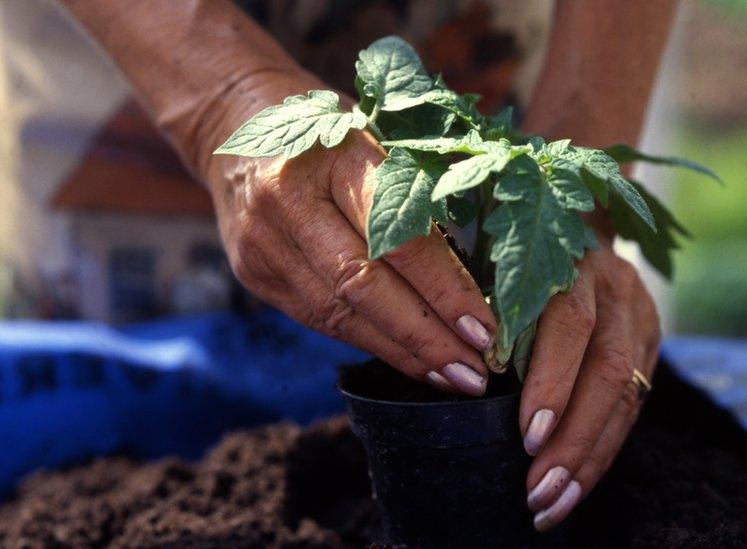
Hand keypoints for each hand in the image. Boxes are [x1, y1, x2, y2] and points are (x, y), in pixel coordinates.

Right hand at [211, 129, 495, 395]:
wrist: (234, 125)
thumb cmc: (334, 131)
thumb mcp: (380, 137)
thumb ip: (419, 195)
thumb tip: (482, 275)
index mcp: (335, 154)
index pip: (398, 235)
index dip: (444, 289)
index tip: (486, 329)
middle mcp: (290, 200)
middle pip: (364, 285)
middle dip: (426, 336)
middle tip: (476, 372)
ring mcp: (264, 242)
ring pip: (340, 314)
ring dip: (403, 353)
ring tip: (453, 377)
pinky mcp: (254, 274)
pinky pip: (320, 320)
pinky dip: (372, 344)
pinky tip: (411, 362)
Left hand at [518, 241, 660, 530]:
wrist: (579, 219)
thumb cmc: (517, 250)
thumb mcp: (501, 263)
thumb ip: (491, 309)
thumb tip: (463, 375)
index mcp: (573, 260)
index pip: (570, 324)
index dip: (553, 382)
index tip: (528, 438)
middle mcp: (617, 288)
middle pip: (607, 370)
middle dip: (573, 439)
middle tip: (539, 492)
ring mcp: (641, 317)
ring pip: (626, 396)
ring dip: (590, 458)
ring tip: (555, 505)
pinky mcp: (650, 343)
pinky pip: (633, 406)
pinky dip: (603, 449)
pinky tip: (578, 485)